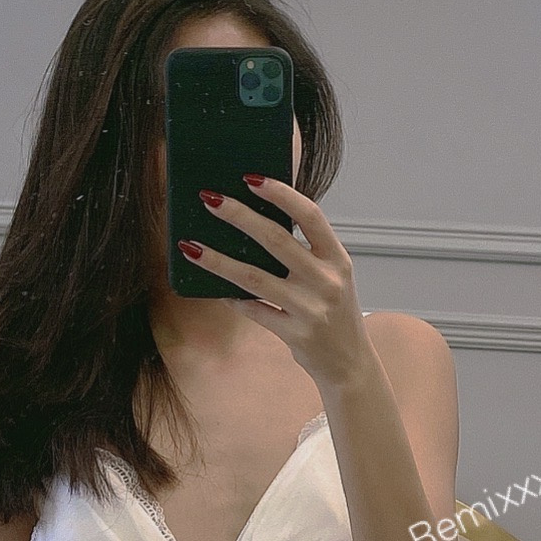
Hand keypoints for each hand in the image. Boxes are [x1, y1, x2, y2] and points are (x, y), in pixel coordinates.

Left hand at [181, 176, 368, 390]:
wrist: (350, 362)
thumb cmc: (334, 311)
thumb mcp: (332, 276)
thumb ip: (305, 251)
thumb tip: (255, 220)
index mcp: (338, 258)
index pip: (310, 216)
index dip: (281, 194)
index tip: (251, 178)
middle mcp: (327, 281)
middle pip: (276, 240)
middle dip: (238, 216)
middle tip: (209, 199)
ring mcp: (311, 309)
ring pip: (254, 278)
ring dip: (218, 260)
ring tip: (190, 246)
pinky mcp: (295, 334)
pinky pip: (253, 311)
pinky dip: (232, 299)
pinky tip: (215, 289)